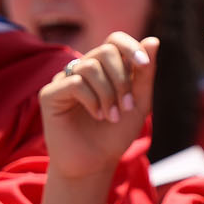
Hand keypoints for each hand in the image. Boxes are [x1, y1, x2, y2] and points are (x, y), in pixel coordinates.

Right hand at [41, 33, 158, 178]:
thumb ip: (145, 74)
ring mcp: (65, 80)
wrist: (95, 164)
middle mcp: (83, 69)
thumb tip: (153, 40)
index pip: (114, 40)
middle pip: (105, 51)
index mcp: (104, 68)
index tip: (144, 65)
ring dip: (108, 93)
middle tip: (127, 105)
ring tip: (112, 116)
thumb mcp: (138, 104)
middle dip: (121, 78)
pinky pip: (75, 83)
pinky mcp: (50, 94)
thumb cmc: (115, 135)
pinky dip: (92, 100)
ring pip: (90, 66)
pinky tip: (97, 115)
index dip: (130, 46)